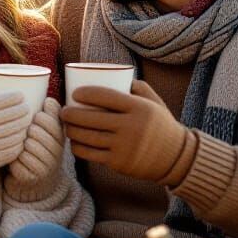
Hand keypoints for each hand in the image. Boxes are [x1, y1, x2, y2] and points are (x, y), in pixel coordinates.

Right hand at [0, 82, 31, 182]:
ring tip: (28, 123)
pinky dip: (18, 145)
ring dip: (23, 128)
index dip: (10, 98)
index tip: (21, 95)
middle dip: (21, 112)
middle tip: (29, 109)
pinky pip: (9, 151)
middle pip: (5, 117)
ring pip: (10, 134)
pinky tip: (22, 140)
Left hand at [6, 97, 64, 198]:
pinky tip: (13, 160)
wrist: (35, 185)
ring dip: (18, 144)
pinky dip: (12, 158)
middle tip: (23, 135)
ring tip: (18, 146)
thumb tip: (48, 99)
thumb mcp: (47, 134)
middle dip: (26, 131)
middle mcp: (56, 154)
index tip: (35, 120)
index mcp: (60, 139)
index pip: (49, 120)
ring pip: (26, 145)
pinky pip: (17, 160)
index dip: (38, 117)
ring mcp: (45, 167)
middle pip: (36, 132)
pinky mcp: (31, 178)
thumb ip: (50, 116)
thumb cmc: (36, 152)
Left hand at [62, 80, 192, 183]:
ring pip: (88, 137)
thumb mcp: (154, 102)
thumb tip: (116, 74)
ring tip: (66, 126)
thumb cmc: (160, 125)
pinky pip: (92, 154)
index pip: (105, 96)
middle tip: (63, 111)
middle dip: (71, 114)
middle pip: (91, 118)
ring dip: (71, 131)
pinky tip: (74, 143)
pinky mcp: (119, 162)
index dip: (85, 93)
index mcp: (138, 108)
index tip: (74, 93)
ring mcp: (124, 146)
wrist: (175, 157)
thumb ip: (138, 87)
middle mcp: (130, 126)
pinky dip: (79, 148)